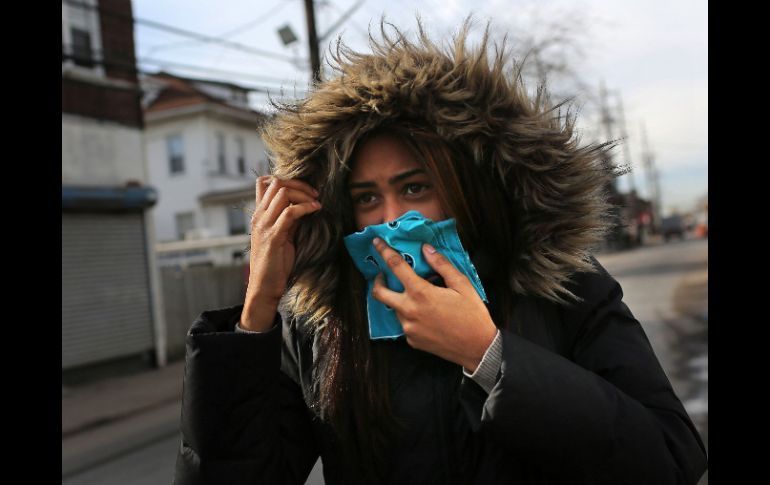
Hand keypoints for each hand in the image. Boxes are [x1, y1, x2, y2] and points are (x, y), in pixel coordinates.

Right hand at [242, 176, 320, 329]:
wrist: (264, 287)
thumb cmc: (274, 263)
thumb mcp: (282, 235)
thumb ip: (288, 220)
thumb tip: (303, 205)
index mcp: (259, 215)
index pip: (264, 182)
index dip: (285, 179)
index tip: (303, 190)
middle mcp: (259, 217)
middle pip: (276, 183)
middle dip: (299, 184)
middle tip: (314, 194)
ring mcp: (264, 226)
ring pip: (282, 193)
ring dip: (303, 194)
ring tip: (316, 202)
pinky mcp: (273, 237)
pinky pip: (290, 213)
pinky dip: (305, 207)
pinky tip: (315, 210)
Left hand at [371, 237, 496, 371]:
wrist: (478, 349)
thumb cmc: (472, 315)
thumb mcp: (462, 285)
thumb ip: (441, 265)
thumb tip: (426, 249)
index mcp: (421, 293)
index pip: (395, 266)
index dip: (384, 251)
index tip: (376, 243)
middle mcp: (409, 311)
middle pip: (379, 293)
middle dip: (377, 281)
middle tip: (383, 275)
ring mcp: (409, 328)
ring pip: (395, 309)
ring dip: (400, 300)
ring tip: (417, 297)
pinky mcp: (412, 341)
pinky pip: (405, 324)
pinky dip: (411, 316)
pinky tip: (427, 316)